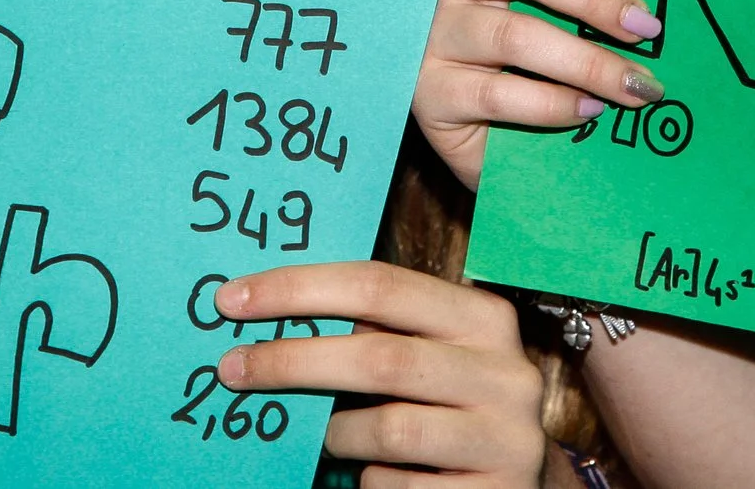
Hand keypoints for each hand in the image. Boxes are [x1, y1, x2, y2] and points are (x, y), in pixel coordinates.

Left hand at [216, 262, 545, 488]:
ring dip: (336, 434)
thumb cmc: (454, 406)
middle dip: (294, 361)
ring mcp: (506, 438)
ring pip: (390, 428)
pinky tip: (375, 476)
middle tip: (232, 369)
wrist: (522, 483)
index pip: (382, 286)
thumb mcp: (433, 354)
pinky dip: (372, 482)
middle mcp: (505, 372)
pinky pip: (399, 487)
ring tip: (319, 438)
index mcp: (484, 318)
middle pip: (381, 356)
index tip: (234, 301)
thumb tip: (273, 313)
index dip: (301, 288)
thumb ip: (380, 332)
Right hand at [417, 0, 666, 190]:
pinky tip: (591, 110)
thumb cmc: (546, 61)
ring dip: (588, 61)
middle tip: (644, 26)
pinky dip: (556, 103)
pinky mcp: (430, 92)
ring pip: (513, 35)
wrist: (501, 144)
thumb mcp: (565, 11)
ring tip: (636, 85)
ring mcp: (435, 33)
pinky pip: (499, 94)